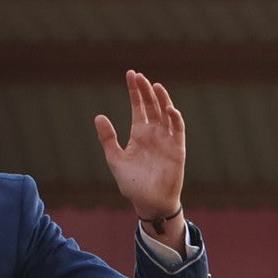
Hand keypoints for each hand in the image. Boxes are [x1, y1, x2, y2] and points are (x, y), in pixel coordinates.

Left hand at [94, 70, 187, 232]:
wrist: (148, 203)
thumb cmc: (132, 184)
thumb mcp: (115, 159)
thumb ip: (108, 138)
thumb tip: (98, 116)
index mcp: (139, 133)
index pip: (138, 107)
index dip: (135, 91)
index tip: (130, 74)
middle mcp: (154, 133)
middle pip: (152, 105)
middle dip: (146, 90)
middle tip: (139, 76)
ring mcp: (167, 139)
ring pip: (166, 113)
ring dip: (162, 99)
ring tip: (155, 85)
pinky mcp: (177, 149)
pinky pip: (178, 130)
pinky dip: (175, 118)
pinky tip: (168, 108)